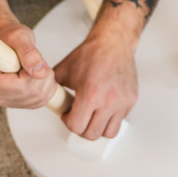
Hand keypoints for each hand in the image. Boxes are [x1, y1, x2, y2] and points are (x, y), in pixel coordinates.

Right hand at [0, 21, 61, 108]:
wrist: (9, 41)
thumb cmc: (10, 36)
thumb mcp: (19, 38)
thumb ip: (29, 54)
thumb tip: (40, 73)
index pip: (20, 85)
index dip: (30, 69)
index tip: (25, 57)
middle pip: (31, 93)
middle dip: (41, 74)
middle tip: (33, 58)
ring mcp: (7, 102)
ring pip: (40, 97)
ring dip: (46, 79)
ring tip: (34, 64)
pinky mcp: (19, 104)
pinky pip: (43, 100)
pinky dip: (47, 85)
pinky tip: (37, 73)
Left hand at [53, 22, 138, 139]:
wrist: (114, 42)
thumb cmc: (92, 54)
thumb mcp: (64, 71)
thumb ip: (54, 89)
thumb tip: (46, 100)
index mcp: (91, 94)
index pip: (76, 126)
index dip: (68, 121)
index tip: (67, 114)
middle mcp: (109, 101)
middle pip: (91, 134)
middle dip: (82, 127)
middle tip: (79, 117)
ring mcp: (122, 102)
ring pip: (108, 132)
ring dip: (98, 127)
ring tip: (92, 116)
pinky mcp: (131, 100)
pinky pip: (119, 120)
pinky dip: (111, 118)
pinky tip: (104, 107)